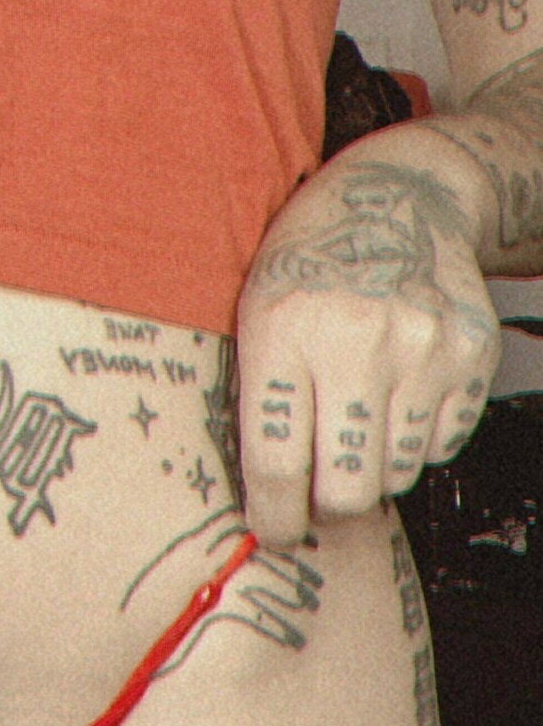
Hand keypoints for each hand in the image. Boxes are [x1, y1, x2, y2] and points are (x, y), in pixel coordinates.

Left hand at [236, 150, 501, 546]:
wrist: (399, 194)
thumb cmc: (310, 259)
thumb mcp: (254, 308)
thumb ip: (253, 397)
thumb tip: (258, 501)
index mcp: (281, 328)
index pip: (276, 462)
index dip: (272, 516)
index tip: (273, 531)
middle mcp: (356, 338)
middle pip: (346, 489)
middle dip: (327, 505)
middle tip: (317, 489)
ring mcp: (422, 346)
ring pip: (398, 474)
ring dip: (374, 469)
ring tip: (356, 424)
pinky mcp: (471, 353)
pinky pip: (442, 444)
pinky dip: (417, 439)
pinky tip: (397, 396)